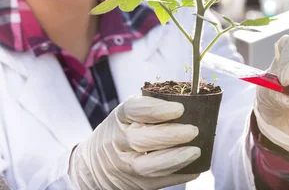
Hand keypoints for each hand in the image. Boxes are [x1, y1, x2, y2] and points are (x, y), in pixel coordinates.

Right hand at [69, 95, 199, 189]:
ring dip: (175, 159)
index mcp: (119, 118)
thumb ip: (149, 110)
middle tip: (193, 130)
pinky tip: (194, 170)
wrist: (92, 166)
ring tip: (196, 151)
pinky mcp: (135, 184)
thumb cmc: (118, 134)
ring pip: (148, 166)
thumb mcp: (126, 117)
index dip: (157, 110)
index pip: (134, 110)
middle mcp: (118, 142)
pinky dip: (178, 176)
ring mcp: (125, 165)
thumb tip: (188, 106)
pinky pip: (157, 183)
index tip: (179, 109)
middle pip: (140, 140)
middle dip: (170, 136)